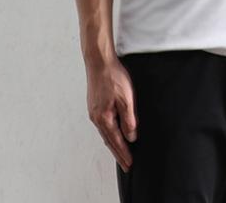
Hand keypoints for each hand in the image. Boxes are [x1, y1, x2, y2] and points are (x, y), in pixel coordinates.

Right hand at [86, 57, 137, 172]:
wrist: (99, 61)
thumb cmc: (112, 77)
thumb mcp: (126, 99)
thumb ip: (129, 120)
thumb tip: (131, 137)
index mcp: (104, 118)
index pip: (116, 142)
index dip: (124, 154)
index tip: (130, 164)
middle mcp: (96, 118)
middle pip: (109, 140)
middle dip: (118, 153)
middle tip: (126, 164)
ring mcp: (94, 111)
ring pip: (105, 132)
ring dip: (114, 143)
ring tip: (121, 152)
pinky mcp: (94, 104)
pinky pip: (103, 124)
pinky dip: (109, 132)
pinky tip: (113, 132)